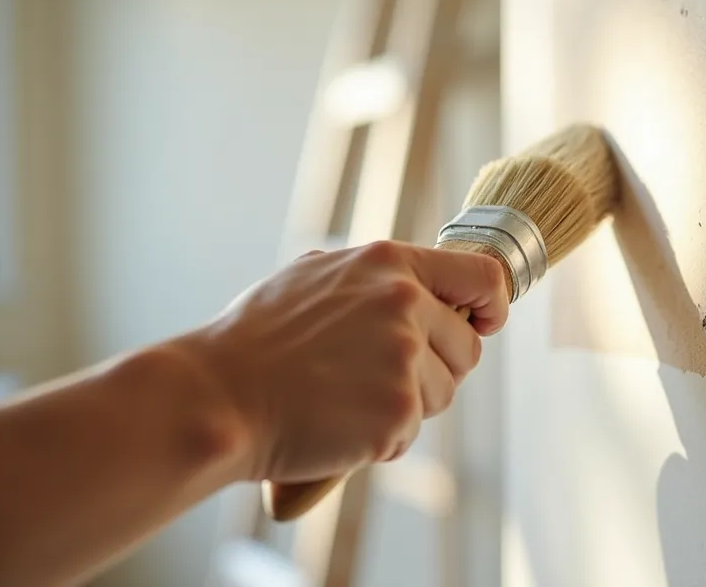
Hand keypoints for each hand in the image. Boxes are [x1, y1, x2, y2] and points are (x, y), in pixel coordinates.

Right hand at [181, 240, 508, 483]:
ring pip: (443, 394)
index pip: (482, 276)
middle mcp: (405, 304)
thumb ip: (373, 279)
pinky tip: (338, 427)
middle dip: (436, 370)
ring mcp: (404, 358)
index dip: (489, 307)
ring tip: (346, 401)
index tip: (482, 323)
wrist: (216, 398)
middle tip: (378, 381)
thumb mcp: (314, 278)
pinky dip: (381, 440)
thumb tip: (417, 286)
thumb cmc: (255, 343)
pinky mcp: (398, 410)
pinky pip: (411, 432)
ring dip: (408, 408)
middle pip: (467, 348)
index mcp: (388, 264)